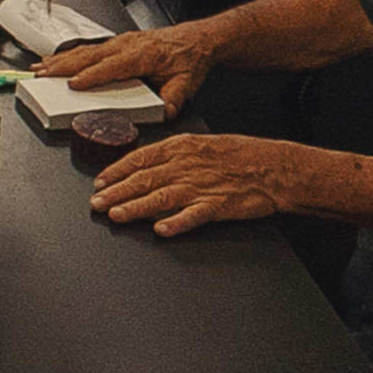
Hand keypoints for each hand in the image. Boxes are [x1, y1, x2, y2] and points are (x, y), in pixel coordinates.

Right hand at [40, 24, 214, 112]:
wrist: (195, 39)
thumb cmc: (189, 58)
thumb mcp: (188, 81)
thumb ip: (175, 97)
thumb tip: (165, 112)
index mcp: (143, 54)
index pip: (112, 66)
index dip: (91, 75)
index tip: (73, 84)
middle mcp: (126, 45)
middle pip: (88, 56)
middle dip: (62, 66)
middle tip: (41, 76)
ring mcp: (118, 42)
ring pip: (83, 51)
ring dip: (59, 60)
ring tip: (39, 70)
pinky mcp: (114, 44)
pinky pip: (86, 49)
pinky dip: (66, 55)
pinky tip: (52, 61)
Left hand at [93, 132, 301, 235]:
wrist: (276, 167)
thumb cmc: (241, 154)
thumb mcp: (201, 144)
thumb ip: (172, 154)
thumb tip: (143, 164)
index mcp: (182, 147)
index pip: (140, 158)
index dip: (116, 171)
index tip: (99, 181)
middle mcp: (187, 165)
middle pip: (144, 179)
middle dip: (116, 192)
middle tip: (95, 203)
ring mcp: (202, 186)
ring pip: (161, 197)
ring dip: (135, 207)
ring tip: (116, 215)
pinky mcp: (218, 205)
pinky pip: (194, 215)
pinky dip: (177, 222)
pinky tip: (161, 229)